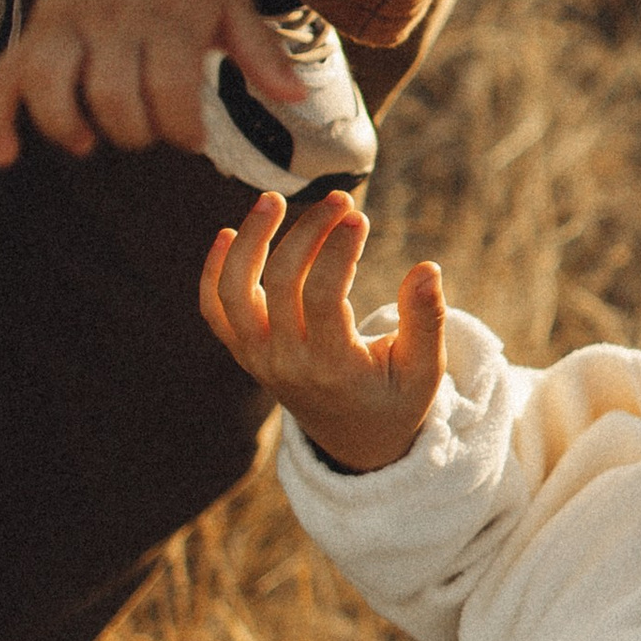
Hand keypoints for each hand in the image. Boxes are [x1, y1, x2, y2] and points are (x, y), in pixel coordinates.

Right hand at [0, 0, 297, 165]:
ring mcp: (67, 22)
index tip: (192, 137)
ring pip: (48, 81)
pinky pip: (4, 73)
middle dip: (132, 131)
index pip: (170, 87)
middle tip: (147, 130)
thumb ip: (259, 51)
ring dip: (65, 125)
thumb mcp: (231, 1)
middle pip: (110, 94)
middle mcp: (112, 18)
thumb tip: (295, 94)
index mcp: (166, 16)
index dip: (182, 127)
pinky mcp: (37, 27)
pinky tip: (5, 155)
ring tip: (86, 142)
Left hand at [199, 189, 446, 471]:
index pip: (323, 298)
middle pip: (281, 284)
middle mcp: (287, 363)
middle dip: (308, 232)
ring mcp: (258, 358)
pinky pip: (213, 309)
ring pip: (233, 292)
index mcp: (334, 368)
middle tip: (339, 199)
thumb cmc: (395, 398)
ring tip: (273, 199)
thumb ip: (426, 321)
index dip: (338, 251)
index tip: (358, 216)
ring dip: (249, 241)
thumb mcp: (424, 370)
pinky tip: (228, 231)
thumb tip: (427, 268)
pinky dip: (213, 270)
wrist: (354, 442)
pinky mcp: (245, 351)